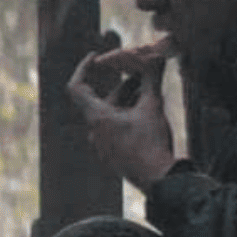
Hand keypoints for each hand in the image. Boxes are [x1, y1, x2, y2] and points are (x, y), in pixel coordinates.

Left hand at [66, 40, 178, 188]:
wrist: (159, 180)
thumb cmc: (152, 143)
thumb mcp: (153, 106)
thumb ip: (152, 79)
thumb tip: (158, 55)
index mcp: (97, 118)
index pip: (77, 87)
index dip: (83, 68)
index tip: (97, 56)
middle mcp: (94, 132)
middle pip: (102, 100)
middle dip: (123, 85)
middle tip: (142, 73)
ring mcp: (103, 146)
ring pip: (111, 115)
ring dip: (128, 101)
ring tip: (149, 92)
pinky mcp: (113, 155)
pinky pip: (115, 130)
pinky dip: (127, 116)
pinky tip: (147, 113)